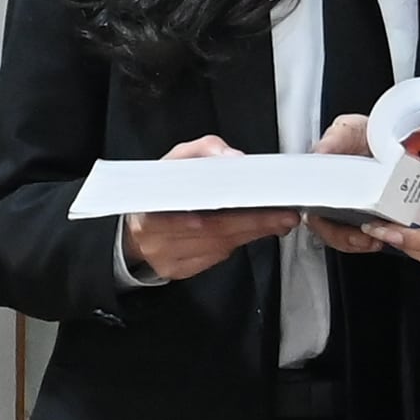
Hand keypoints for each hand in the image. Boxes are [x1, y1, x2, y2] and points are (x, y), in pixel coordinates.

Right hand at [120, 130, 298, 288]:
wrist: (136, 222)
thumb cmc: (161, 188)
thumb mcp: (177, 158)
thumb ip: (205, 149)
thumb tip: (234, 158)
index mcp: (152, 203)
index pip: (196, 208)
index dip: (230, 209)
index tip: (259, 203)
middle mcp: (154, 235)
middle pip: (214, 231)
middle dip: (254, 223)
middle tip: (283, 215)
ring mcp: (165, 256)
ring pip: (218, 247)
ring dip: (251, 234)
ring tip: (277, 222)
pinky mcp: (176, 270)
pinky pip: (213, 259)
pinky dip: (235, 244)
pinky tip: (251, 233)